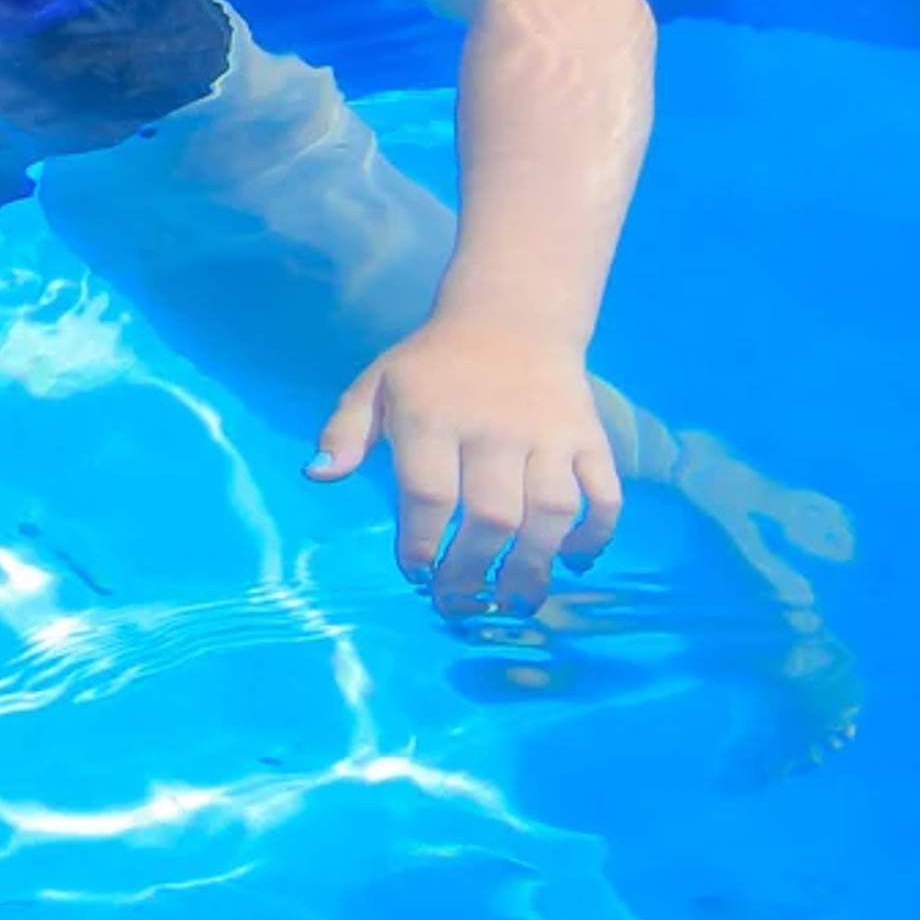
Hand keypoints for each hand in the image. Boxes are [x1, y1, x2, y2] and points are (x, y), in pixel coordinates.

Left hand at [308, 312, 622, 613]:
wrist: (511, 318)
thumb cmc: (432, 366)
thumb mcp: (376, 386)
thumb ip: (344, 431)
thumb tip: (316, 475)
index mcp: (433, 417)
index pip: (428, 493)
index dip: (420, 543)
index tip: (415, 573)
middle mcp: (495, 428)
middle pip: (491, 514)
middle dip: (474, 569)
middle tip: (460, 602)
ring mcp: (549, 435)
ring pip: (550, 511)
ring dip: (535, 565)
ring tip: (517, 601)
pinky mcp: (590, 438)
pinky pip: (603, 493)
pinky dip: (595, 532)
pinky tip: (574, 559)